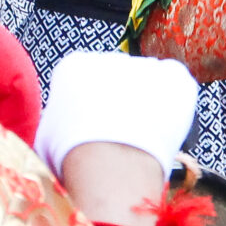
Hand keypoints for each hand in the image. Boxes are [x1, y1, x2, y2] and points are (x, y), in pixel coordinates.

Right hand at [34, 52, 199, 206]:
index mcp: (75, 65)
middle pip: (119, 77)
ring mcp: (146, 65)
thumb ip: (61, 118)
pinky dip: (175, 104)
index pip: (86, 78)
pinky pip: (177, 86)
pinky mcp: (176, 76)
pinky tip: (164, 127)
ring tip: (144, 137)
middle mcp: (110, 57)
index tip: (94, 126)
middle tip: (123, 136)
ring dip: (149, 102)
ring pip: (150, 83)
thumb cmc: (74, 161)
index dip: (91, 105)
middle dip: (121, 102)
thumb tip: (65, 125)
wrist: (111, 169)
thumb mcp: (47, 136)